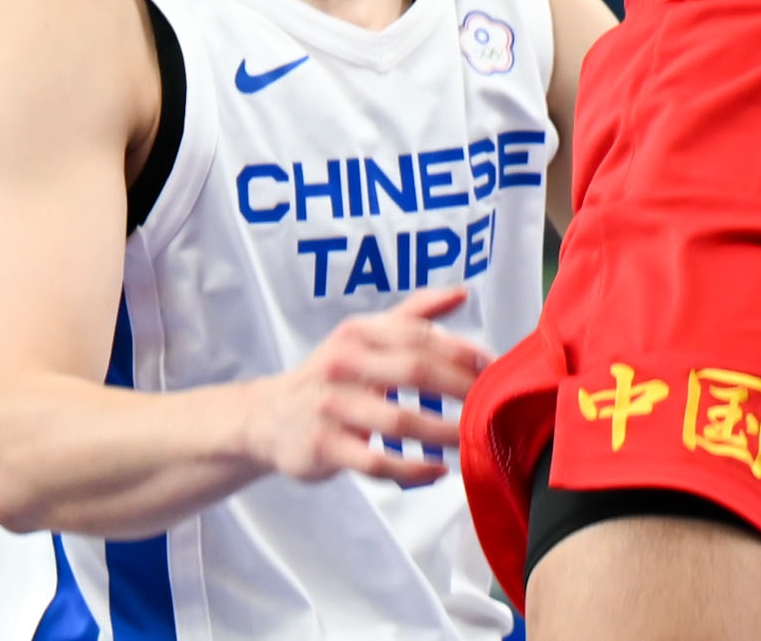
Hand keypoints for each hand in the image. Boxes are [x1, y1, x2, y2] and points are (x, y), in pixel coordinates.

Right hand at [240, 288, 482, 488]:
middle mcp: (344, 363)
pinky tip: (438, 470)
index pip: (419, 336)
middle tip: (494, 404)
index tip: (495, 366)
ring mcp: (332, 406)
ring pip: (400, 420)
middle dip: (461, 387)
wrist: (266, 417)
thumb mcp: (364, 335)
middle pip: (415, 371)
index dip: (462, 350)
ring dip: (444, 432)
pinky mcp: (324, 447)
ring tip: (474, 440)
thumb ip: (414, 313)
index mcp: (359, 332)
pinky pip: (376, 461)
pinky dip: (411, 468)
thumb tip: (462, 291)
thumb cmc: (332, 373)